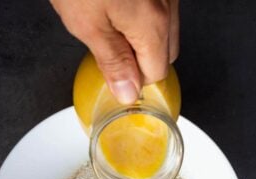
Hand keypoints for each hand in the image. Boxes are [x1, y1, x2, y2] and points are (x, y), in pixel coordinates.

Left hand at [50, 0, 179, 103]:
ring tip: (109, 22)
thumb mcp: (87, 23)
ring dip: (143, 37)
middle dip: (141, 60)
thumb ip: (112, 62)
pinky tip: (117, 6)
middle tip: (110, 51)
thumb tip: (128, 93)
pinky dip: (142, 15)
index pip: (156, 75)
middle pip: (165, 53)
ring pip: (164, 29)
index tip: (113, 76)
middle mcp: (168, 4)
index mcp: (152, 24)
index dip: (133, 80)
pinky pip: (158, 8)